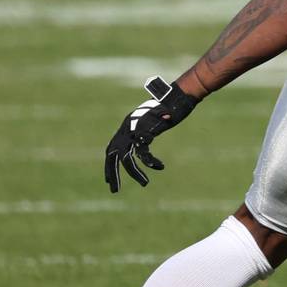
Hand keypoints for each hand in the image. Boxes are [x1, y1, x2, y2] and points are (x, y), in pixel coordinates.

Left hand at [104, 76, 198, 192]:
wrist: (177, 96)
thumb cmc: (170, 106)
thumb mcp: (155, 119)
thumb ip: (147, 130)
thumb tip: (145, 140)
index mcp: (127, 125)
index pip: (111, 148)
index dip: (109, 164)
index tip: (108, 180)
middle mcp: (127, 127)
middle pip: (112, 154)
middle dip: (112, 173)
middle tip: (114, 190)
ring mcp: (135, 129)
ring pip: (127, 157)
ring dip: (134, 172)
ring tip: (144, 184)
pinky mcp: (145, 131)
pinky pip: (143, 152)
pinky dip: (150, 161)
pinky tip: (159, 166)